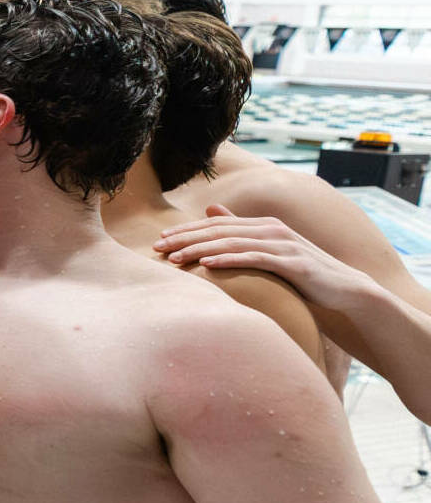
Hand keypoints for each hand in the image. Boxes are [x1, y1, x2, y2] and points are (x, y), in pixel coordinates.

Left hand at [154, 206, 378, 311]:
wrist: (345, 290)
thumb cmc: (300, 274)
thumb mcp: (268, 251)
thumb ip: (241, 233)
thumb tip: (212, 212)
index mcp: (262, 225)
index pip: (216, 225)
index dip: (187, 231)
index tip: (159, 239)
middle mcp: (272, 229)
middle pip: (219, 230)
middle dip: (185, 238)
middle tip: (156, 247)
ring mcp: (284, 245)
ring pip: (233, 243)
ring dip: (200, 249)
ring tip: (174, 258)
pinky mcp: (294, 263)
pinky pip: (255, 259)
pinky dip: (230, 260)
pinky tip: (207, 266)